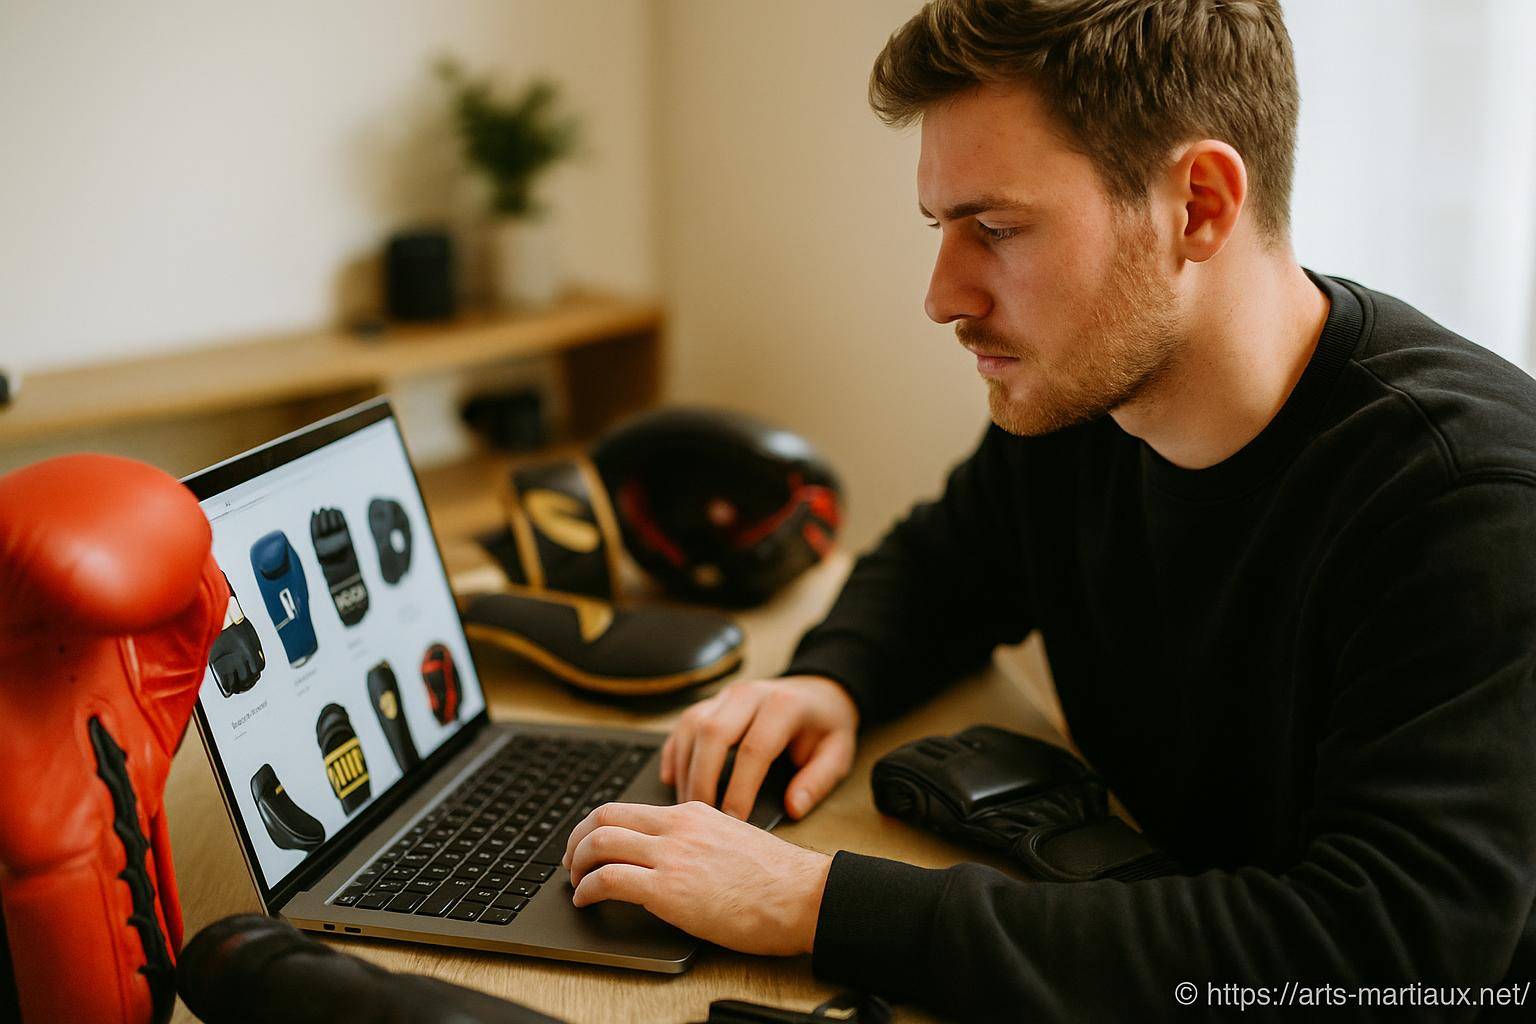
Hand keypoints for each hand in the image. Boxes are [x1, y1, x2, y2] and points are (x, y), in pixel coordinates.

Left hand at [562, 801, 831, 955]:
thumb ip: (700, 839)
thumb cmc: (778, 880)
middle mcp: (678, 826)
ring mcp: (671, 855)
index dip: (599, 824)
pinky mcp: (668, 889)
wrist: (802, 895)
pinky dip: (587, 889)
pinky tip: (586, 900)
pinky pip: (608, 880)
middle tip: (571, 860)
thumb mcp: (733, 839)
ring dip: (576, 863)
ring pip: (599, 842)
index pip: (629, 807)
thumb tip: (675, 857)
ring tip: (575, 882)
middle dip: (577, 839)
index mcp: (694, 812)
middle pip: (604, 816)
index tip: (590, 842)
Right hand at [660, 675, 858, 819]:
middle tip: (703, 817)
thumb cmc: (824, 727)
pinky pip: (684, 724)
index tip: (733, 820)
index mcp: (783, 706)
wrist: (817, 691)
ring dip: (685, 769)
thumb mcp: (838, 753)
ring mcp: (727, 695)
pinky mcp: (712, 702)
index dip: (740, 788)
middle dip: (702, 779)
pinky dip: (674, 752)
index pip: (754, 749)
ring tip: (688, 806)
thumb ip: (818, 781)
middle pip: (712, 732)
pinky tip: (672, 780)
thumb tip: (793, 808)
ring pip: (692, 726)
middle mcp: (750, 694)